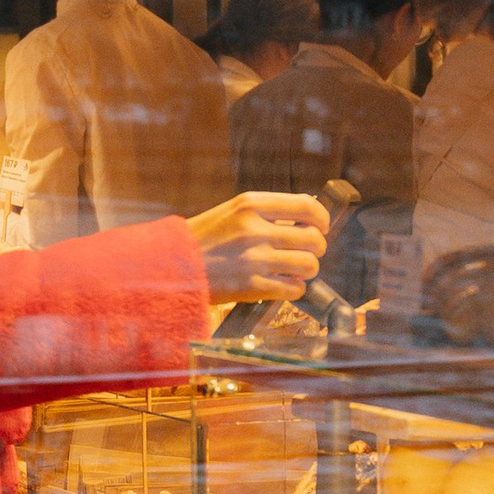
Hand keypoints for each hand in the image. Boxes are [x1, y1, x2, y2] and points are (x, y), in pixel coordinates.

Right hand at [186, 190, 331, 303]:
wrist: (171, 265)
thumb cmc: (203, 238)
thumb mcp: (231, 211)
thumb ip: (266, 211)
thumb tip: (307, 214)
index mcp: (250, 205)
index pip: (306, 207)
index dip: (321, 219)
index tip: (321, 226)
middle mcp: (254, 230)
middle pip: (313, 239)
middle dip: (317, 248)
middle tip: (308, 252)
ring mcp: (254, 260)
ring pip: (308, 265)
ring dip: (307, 270)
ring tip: (295, 270)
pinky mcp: (251, 287)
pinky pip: (293, 289)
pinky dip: (294, 289)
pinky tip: (284, 285)